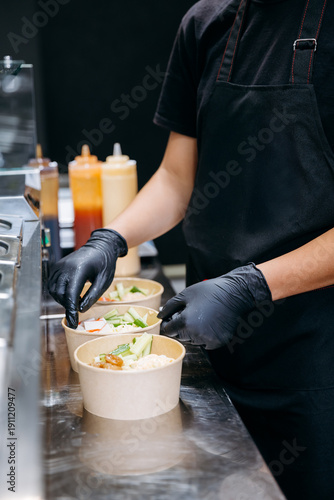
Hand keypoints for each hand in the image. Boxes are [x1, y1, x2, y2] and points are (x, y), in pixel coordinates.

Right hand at [48, 228, 126, 327]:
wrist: (101, 246)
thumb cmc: (105, 263)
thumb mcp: (104, 281)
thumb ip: (92, 296)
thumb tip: (81, 310)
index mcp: (79, 270)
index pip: (70, 295)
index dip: (71, 311)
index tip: (73, 322)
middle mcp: (65, 267)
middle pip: (60, 294)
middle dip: (68, 305)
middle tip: (80, 308)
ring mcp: (59, 266)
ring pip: (54, 290)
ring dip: (63, 300)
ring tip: (77, 299)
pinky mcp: (57, 267)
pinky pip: (52, 284)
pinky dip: (59, 292)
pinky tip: (71, 293)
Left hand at [157, 263, 271, 349]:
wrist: (234, 294)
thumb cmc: (209, 291)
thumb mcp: (185, 294)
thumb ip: (169, 307)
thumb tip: (160, 316)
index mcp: (186, 322)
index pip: (169, 330)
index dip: (169, 322)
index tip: (174, 316)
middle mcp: (196, 334)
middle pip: (181, 336)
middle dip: (181, 327)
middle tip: (191, 312)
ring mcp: (208, 340)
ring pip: (193, 340)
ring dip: (193, 332)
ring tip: (202, 315)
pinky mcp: (218, 342)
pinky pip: (205, 343)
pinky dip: (205, 335)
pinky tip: (210, 322)